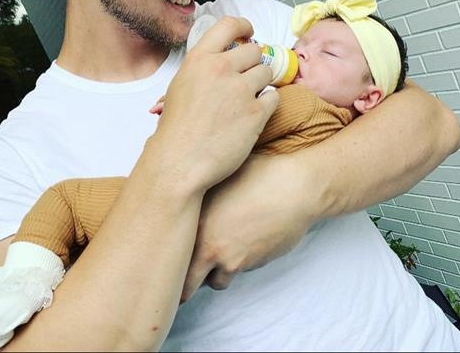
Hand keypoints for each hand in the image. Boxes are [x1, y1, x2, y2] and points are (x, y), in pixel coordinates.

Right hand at [147, 16, 278, 193]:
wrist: (180, 162)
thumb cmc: (176, 129)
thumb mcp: (181, 86)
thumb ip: (203, 68)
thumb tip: (225, 60)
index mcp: (199, 59)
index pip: (229, 25)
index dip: (244, 26)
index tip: (249, 32)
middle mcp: (220, 68)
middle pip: (255, 50)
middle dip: (254, 63)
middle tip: (247, 79)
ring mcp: (240, 90)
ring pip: (267, 72)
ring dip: (261, 84)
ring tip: (246, 101)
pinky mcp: (256, 113)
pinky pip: (273, 98)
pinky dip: (267, 105)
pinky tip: (252, 116)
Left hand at [180, 153, 310, 301]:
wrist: (295, 189)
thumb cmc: (259, 174)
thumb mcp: (220, 178)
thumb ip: (199, 195)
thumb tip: (185, 197)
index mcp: (197, 225)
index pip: (172, 255)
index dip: (168, 259)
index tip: (165, 259)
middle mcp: (211, 247)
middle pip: (187, 284)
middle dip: (183, 286)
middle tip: (179, 284)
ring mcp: (234, 260)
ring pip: (215, 281)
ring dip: (213, 273)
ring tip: (217, 254)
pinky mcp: (255, 264)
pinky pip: (239, 272)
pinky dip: (237, 264)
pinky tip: (244, 243)